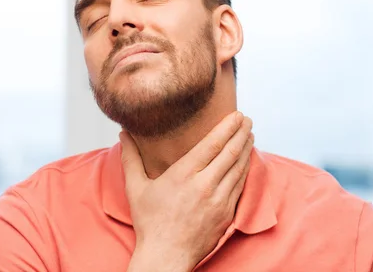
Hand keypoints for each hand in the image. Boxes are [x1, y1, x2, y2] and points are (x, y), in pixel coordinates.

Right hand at [122, 112, 253, 271]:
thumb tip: (123, 134)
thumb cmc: (150, 223)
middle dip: (241, 133)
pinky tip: (246, 161)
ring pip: (239, 168)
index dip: (227, 127)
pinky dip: (245, 169)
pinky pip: (240, 186)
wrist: (166, 257)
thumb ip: (130, 158)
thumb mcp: (135, 188)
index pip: (212, 144)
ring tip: (250, 135)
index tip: (236, 115)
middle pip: (230, 153)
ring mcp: (218, 201)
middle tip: (247, 120)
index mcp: (182, 175)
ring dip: (246, 149)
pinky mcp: (226, 214)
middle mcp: (204, 185)